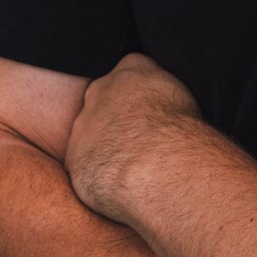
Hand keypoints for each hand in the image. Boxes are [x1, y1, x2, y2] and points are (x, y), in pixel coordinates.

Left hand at [65, 51, 201, 222]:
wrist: (156, 166)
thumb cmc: (181, 132)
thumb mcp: (183, 97)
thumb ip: (165, 93)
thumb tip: (166, 104)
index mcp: (132, 69)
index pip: (132, 69)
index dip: (141, 93)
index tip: (152, 112)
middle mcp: (101, 90)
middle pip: (103, 99)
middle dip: (117, 118)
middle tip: (140, 142)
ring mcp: (83, 124)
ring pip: (90, 135)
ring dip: (106, 150)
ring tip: (133, 170)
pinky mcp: (73, 158)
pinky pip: (84, 167)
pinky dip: (98, 175)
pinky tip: (119, 187)